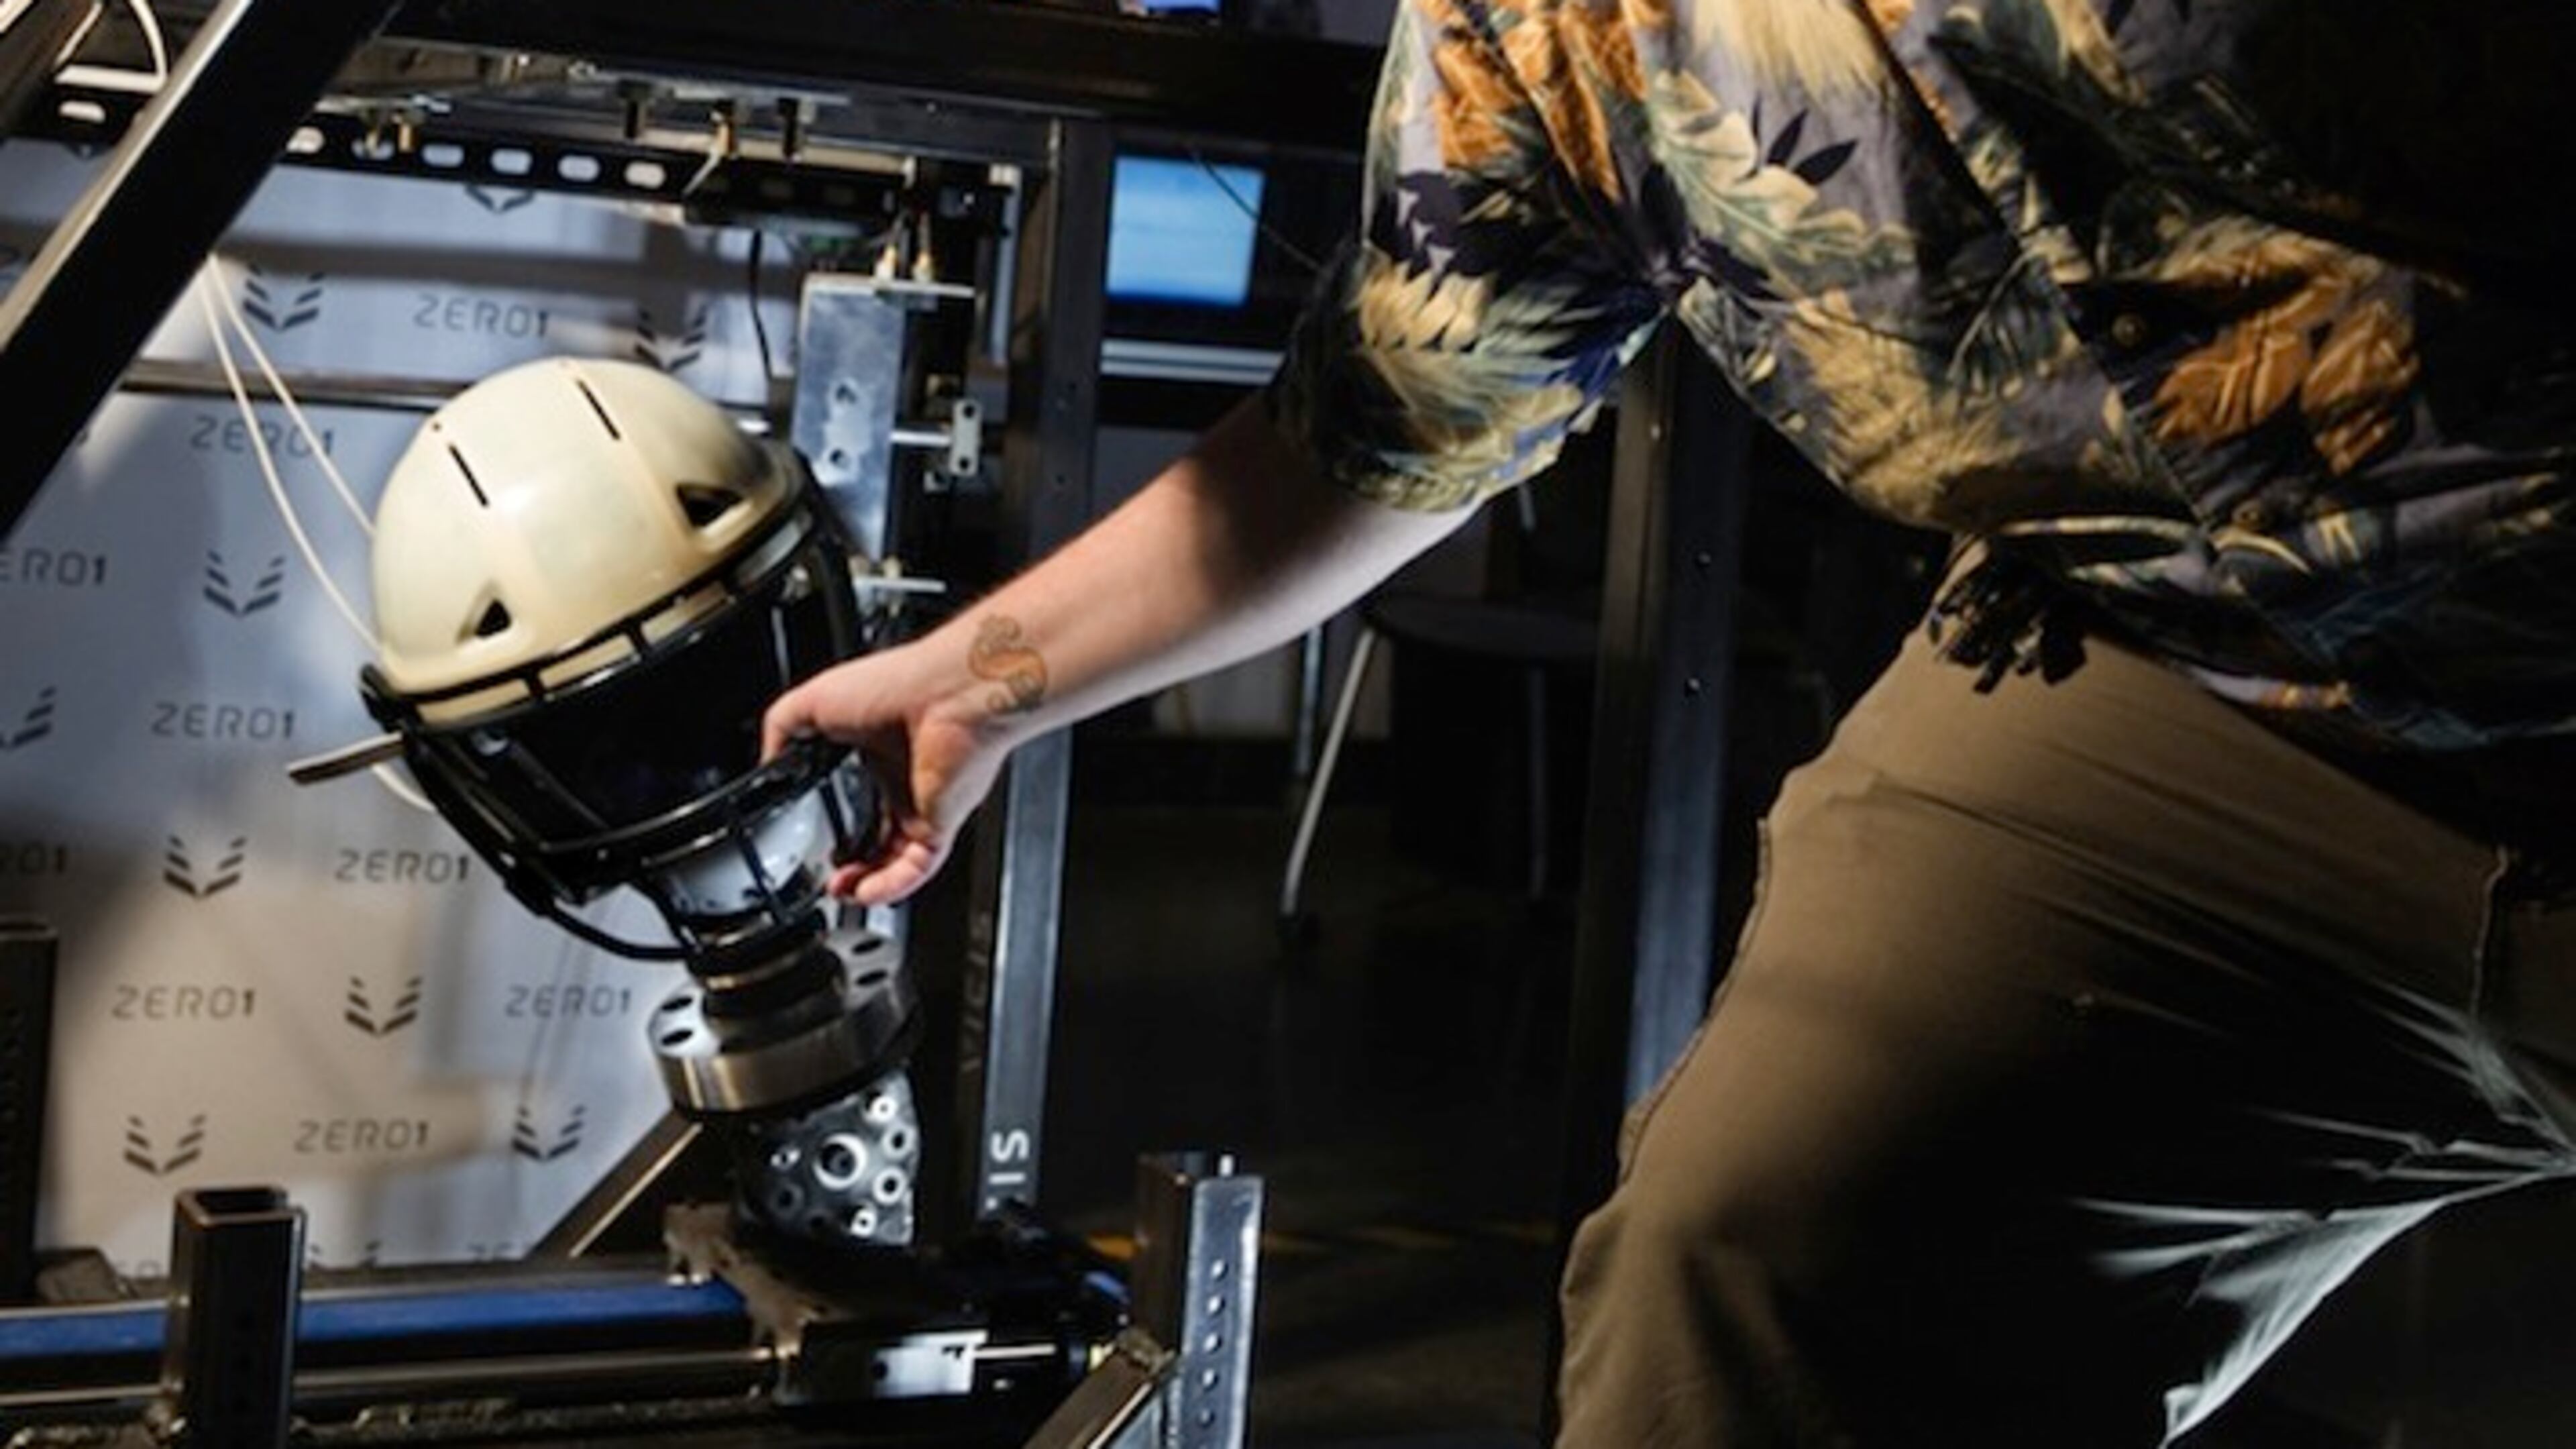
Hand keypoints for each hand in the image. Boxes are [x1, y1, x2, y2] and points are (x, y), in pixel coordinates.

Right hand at [762, 642, 1007, 905]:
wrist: (948, 694)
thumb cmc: (898, 685)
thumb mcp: (813, 700)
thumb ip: (783, 728)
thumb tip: (767, 761)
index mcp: (877, 753)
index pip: (854, 799)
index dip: (830, 822)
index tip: (806, 834)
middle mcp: (904, 783)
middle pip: (876, 839)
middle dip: (851, 863)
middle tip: (825, 874)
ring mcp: (924, 807)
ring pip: (895, 862)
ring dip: (865, 884)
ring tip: (839, 890)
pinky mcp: (939, 825)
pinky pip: (915, 870)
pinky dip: (887, 888)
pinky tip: (862, 892)